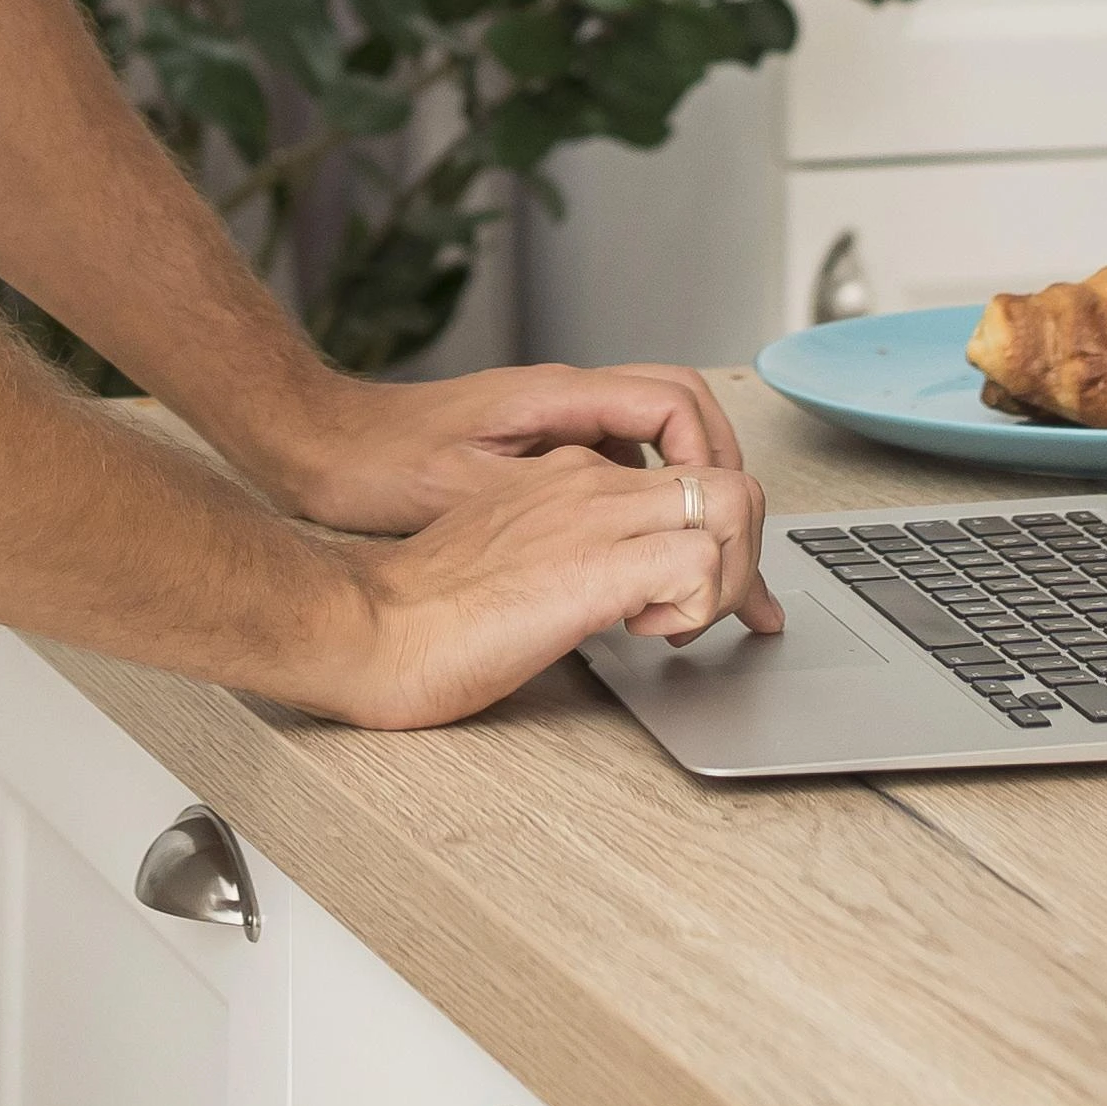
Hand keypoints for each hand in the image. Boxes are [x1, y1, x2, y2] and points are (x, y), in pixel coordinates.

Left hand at [264, 358, 746, 535]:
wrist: (318, 446)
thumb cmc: (377, 464)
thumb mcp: (467, 487)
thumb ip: (552, 497)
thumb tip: (629, 523)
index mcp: (558, 397)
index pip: (678, 404)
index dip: (714, 461)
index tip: (723, 522)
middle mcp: (563, 398)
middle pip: (684, 413)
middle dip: (721, 476)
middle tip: (738, 550)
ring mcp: (551, 420)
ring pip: (653, 440)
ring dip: (687, 489)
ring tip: (708, 561)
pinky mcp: (535, 449)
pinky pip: (617, 461)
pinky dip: (646, 500)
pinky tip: (642, 556)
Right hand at [277, 446, 779, 730]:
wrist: (364, 625)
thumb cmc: (416, 610)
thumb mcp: (505, 559)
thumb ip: (558, 554)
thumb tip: (606, 591)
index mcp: (564, 476)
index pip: (683, 472)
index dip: (716, 533)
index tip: (709, 594)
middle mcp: (589, 483)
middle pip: (728, 478)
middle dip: (742, 554)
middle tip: (710, 613)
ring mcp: (594, 517)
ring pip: (732, 505)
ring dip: (729, 575)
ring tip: (678, 623)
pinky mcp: (594, 567)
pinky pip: (699, 562)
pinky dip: (699, 604)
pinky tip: (648, 634)